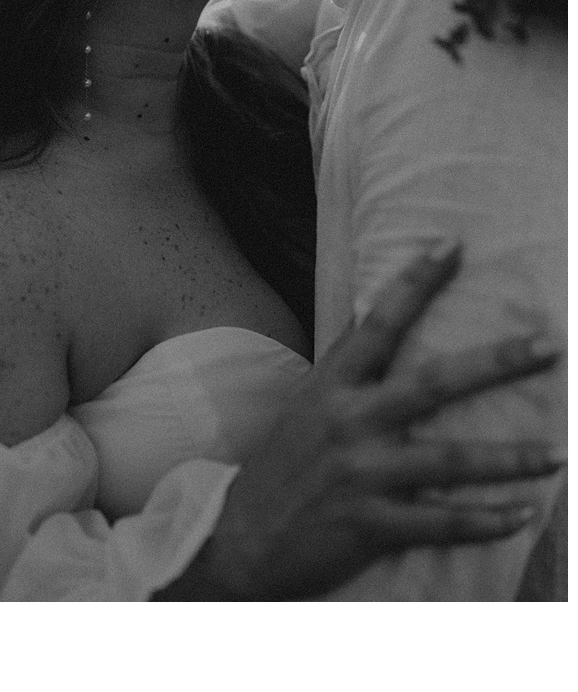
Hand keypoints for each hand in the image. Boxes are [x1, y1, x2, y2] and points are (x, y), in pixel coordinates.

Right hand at [156, 242, 563, 599]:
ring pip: (449, 460)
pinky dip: (484, 520)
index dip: (417, 281)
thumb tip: (379, 323)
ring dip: (509, 458)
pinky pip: (439, 523)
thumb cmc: (283, 466)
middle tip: (548, 346)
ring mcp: (362, 474)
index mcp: (333, 385)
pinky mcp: (370, 525)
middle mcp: (349, 422)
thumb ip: (350, 371)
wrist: (240, 539)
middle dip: (495, 363)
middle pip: (433, 384)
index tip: (454, 246)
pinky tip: (521, 514)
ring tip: (558, 452)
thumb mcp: (309, 404)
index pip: (381, 322)